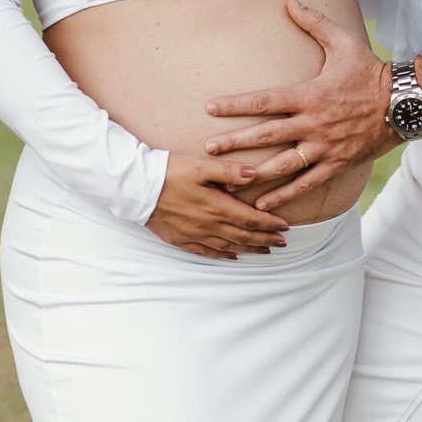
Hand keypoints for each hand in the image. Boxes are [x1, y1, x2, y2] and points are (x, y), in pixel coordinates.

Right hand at [145, 153, 290, 258]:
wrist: (137, 188)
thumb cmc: (169, 171)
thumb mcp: (201, 165)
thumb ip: (229, 171)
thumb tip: (255, 174)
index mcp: (216, 206)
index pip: (250, 218)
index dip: (269, 224)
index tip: (285, 226)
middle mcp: (208, 225)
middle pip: (243, 236)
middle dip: (265, 239)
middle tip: (282, 242)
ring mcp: (194, 235)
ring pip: (229, 247)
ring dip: (249, 249)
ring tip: (265, 250)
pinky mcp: (181, 240)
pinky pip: (207, 252)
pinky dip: (224, 255)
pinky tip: (232, 256)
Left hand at [205, 0, 396, 209]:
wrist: (403, 102)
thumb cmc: (370, 71)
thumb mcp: (343, 42)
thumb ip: (314, 22)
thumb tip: (290, 1)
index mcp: (310, 95)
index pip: (264, 101)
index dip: (235, 104)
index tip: (210, 108)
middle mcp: (313, 124)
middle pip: (266, 136)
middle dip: (234, 142)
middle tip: (208, 148)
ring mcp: (325, 147)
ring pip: (283, 165)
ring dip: (255, 175)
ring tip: (229, 182)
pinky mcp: (337, 164)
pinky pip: (307, 184)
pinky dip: (285, 196)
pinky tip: (263, 206)